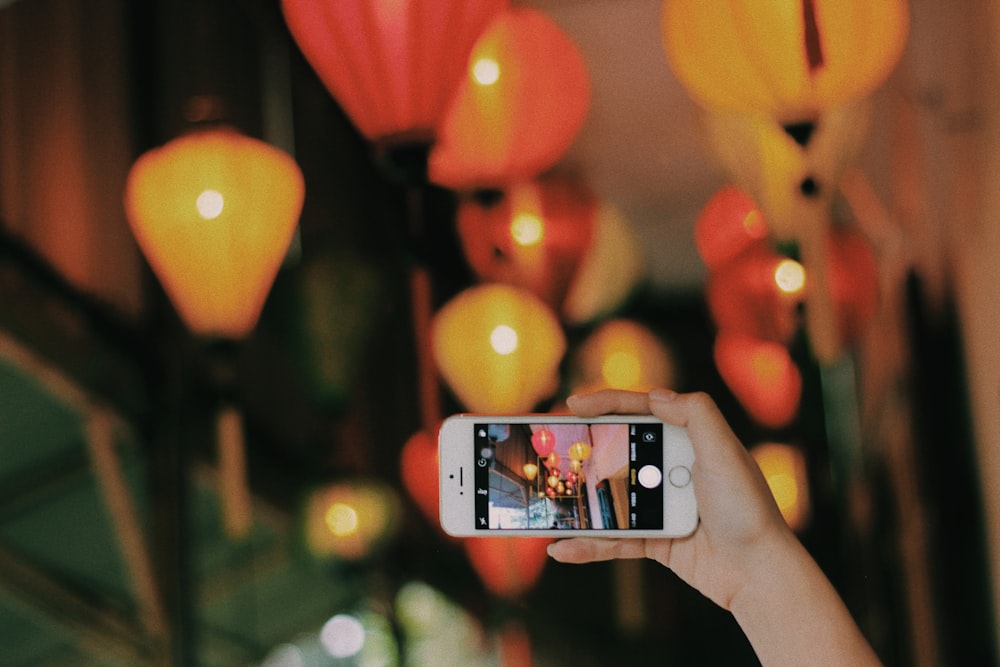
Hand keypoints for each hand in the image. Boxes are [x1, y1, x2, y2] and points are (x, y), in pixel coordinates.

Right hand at [547, 388, 790, 609]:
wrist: (760, 574)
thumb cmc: (748, 510)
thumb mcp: (725, 451)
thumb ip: (695, 414)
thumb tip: (655, 394)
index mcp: (691, 441)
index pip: (642, 412)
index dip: (606, 403)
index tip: (573, 404)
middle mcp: (674, 469)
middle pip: (618, 452)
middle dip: (583, 451)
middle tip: (551, 449)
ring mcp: (662, 506)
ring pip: (610, 498)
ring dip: (579, 502)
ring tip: (548, 500)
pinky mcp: (656, 540)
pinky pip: (614, 539)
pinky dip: (589, 545)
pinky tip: (564, 547)